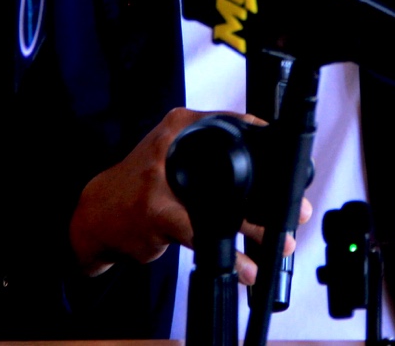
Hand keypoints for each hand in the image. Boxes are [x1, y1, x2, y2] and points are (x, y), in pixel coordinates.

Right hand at [67, 107, 312, 283]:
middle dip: (270, 198)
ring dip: (255, 228)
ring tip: (279, 243)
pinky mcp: (157, 213)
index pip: (234, 126)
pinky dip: (228, 255)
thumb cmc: (141, 185)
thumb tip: (265, 169)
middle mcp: (170, 147)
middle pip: (234, 170)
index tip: (291, 173)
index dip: (267, 147)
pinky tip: (244, 267)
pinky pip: (201, 235)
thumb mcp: (171, 152)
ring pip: (222, 206)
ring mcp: (162, 180)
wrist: (98, 212)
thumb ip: (209, 151)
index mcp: (181, 127)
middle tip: (297, 212)